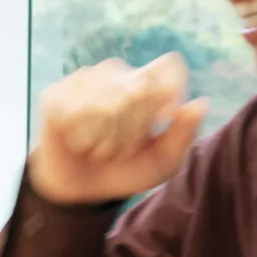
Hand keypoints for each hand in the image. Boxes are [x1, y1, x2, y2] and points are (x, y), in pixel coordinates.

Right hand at [27, 53, 208, 205]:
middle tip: (122, 147)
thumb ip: (183, 135)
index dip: (170, 94)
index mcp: (146, 81)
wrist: (82, 191)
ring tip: (100, 147)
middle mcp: (116, 73)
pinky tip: (79, 143)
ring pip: (109, 104)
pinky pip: (78, 113)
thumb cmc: (125, 170)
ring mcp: (83, 80)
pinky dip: (84, 139)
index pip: (170, 66)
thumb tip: (201, 103)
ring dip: (108, 140)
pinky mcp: (55, 96)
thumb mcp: (163, 162)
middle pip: (140, 90)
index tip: (162, 122)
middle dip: (134, 131)